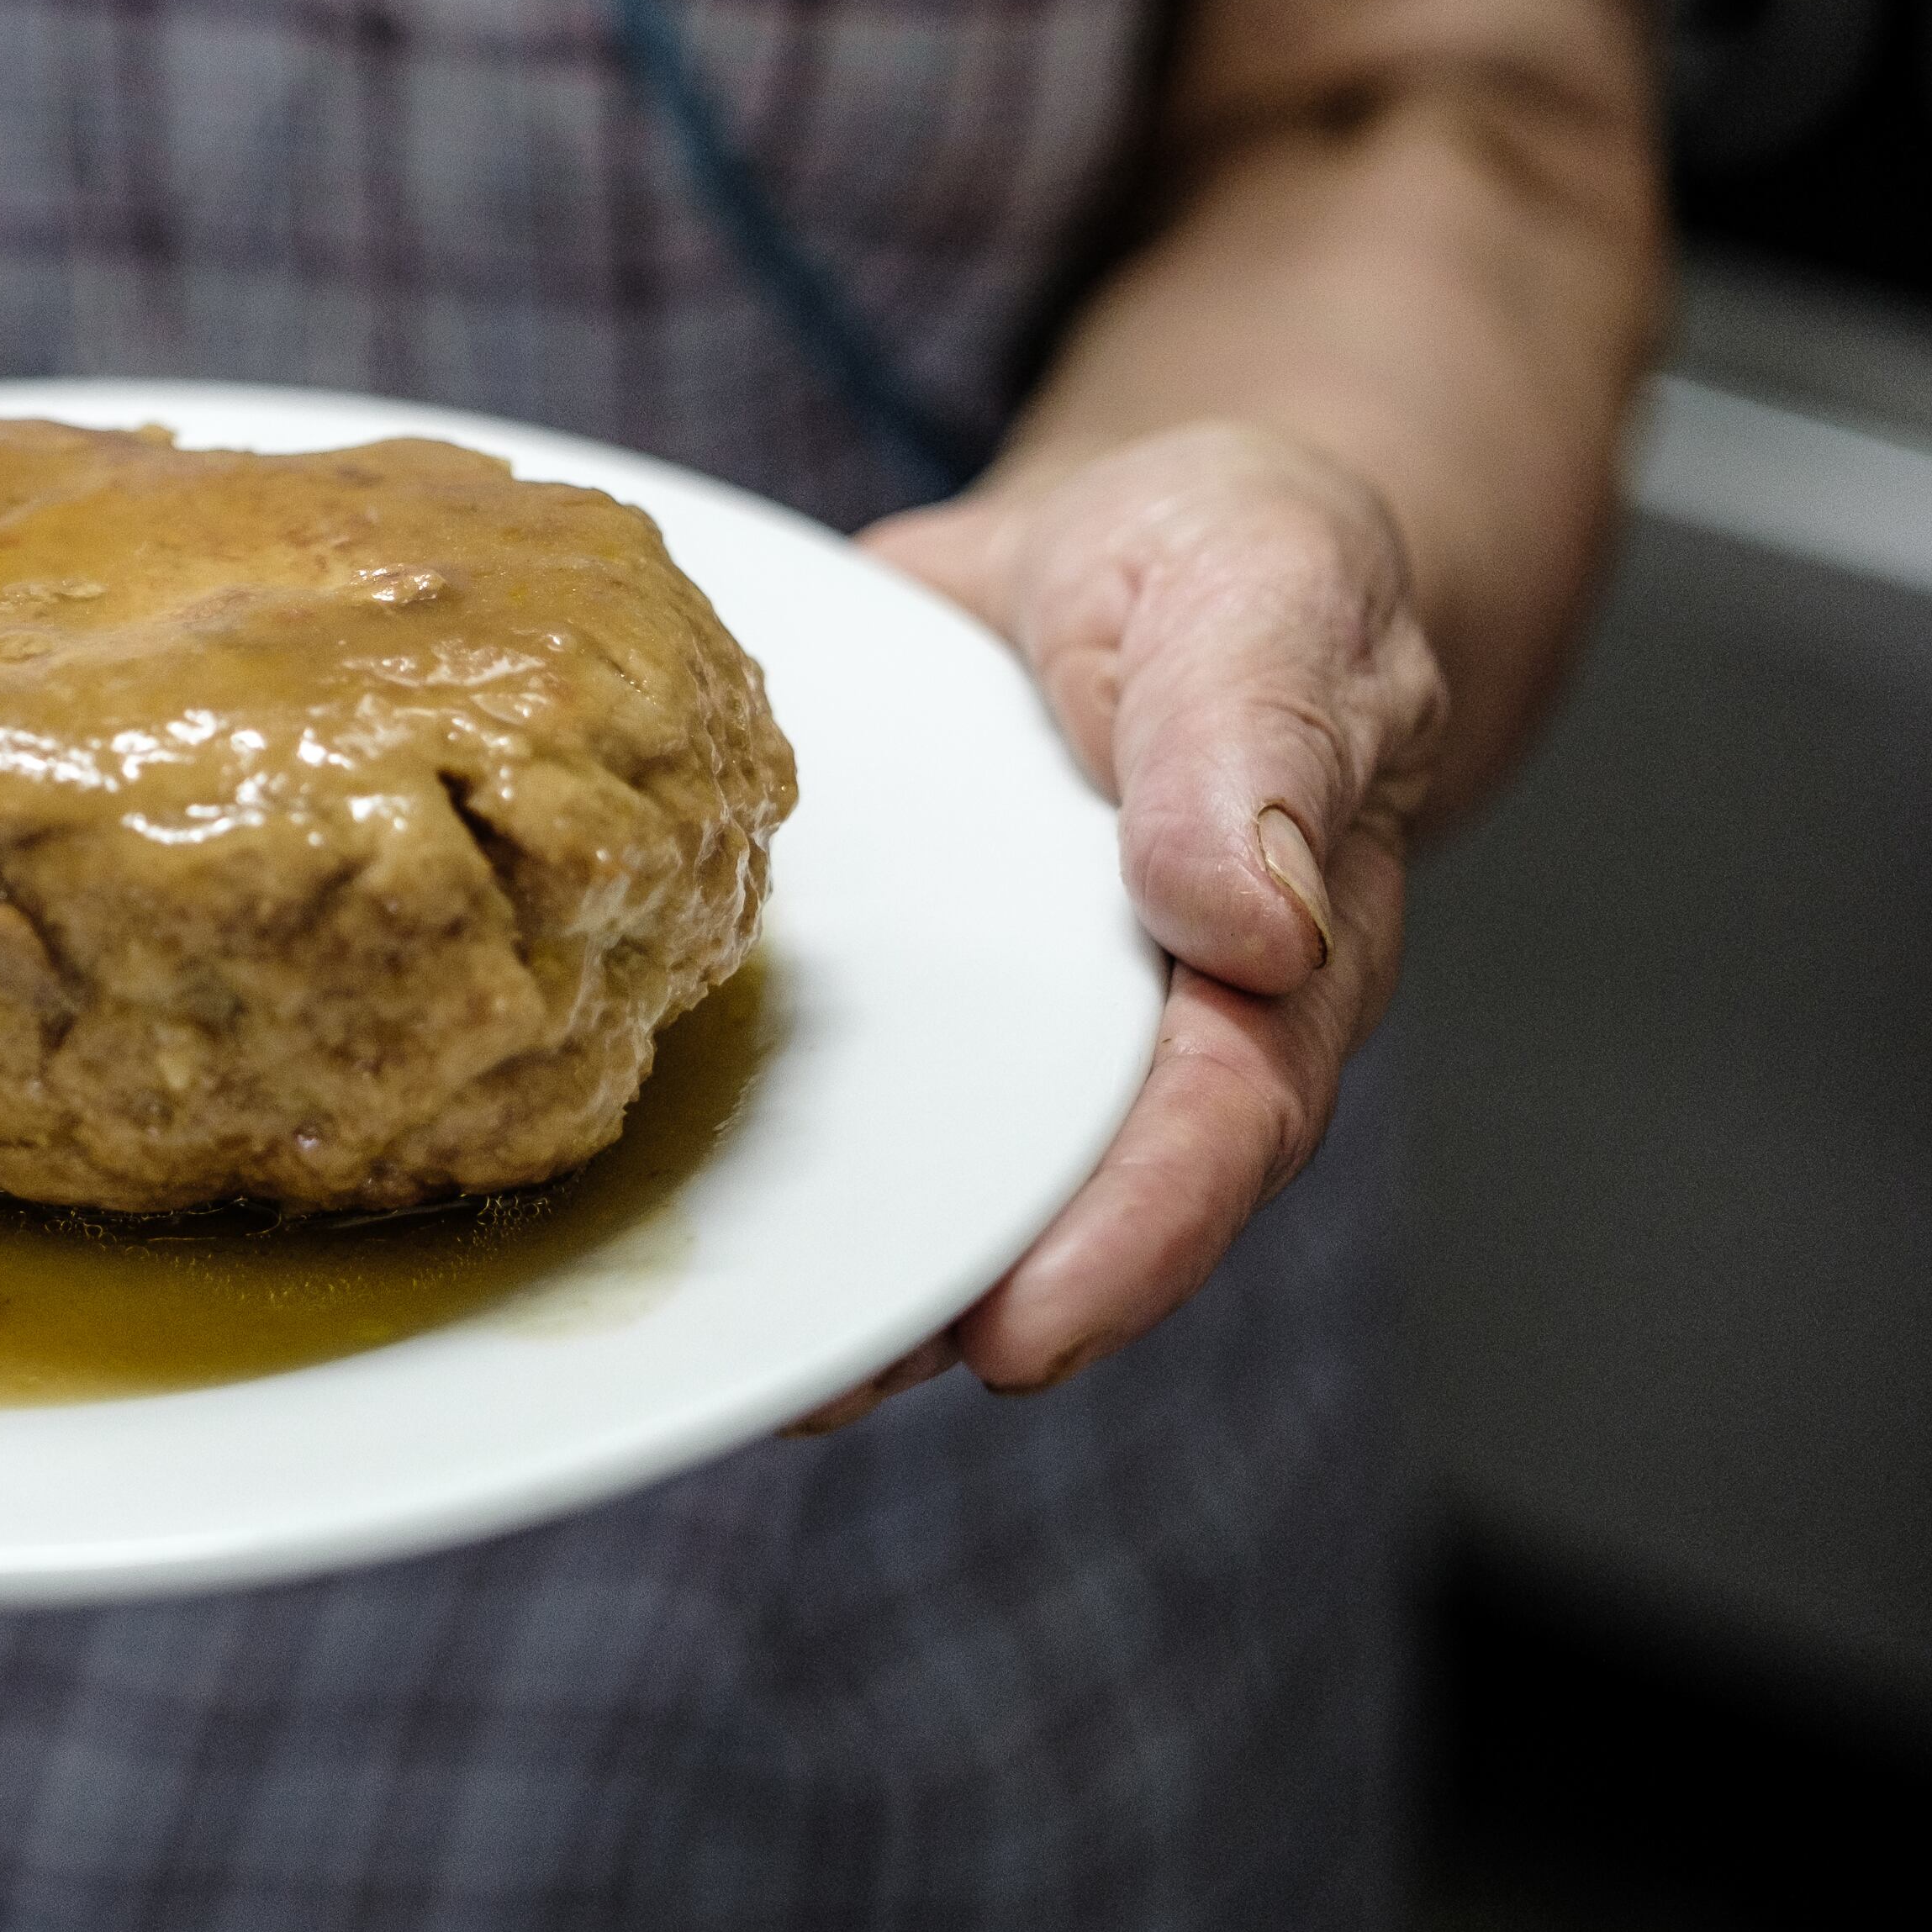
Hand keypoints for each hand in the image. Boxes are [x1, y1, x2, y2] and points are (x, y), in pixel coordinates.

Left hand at [789, 421, 1446, 1429]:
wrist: (1129, 544)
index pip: (1220, 1123)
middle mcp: (1147, 1033)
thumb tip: (1255, 921)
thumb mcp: (1262, 590)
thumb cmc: (1230, 560)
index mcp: (1279, 958)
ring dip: (845, 1274)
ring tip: (725, 1361)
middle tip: (828, 1388)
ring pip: (943, 1175)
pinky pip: (838, 1088)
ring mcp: (1019, 1030)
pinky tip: (651, 1207)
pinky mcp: (909, 995)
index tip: (1025, 1329)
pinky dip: (757, 1151)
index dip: (1128, 1234)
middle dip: (951, 1304)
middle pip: (1069, 1202)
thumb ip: (1258, 737)